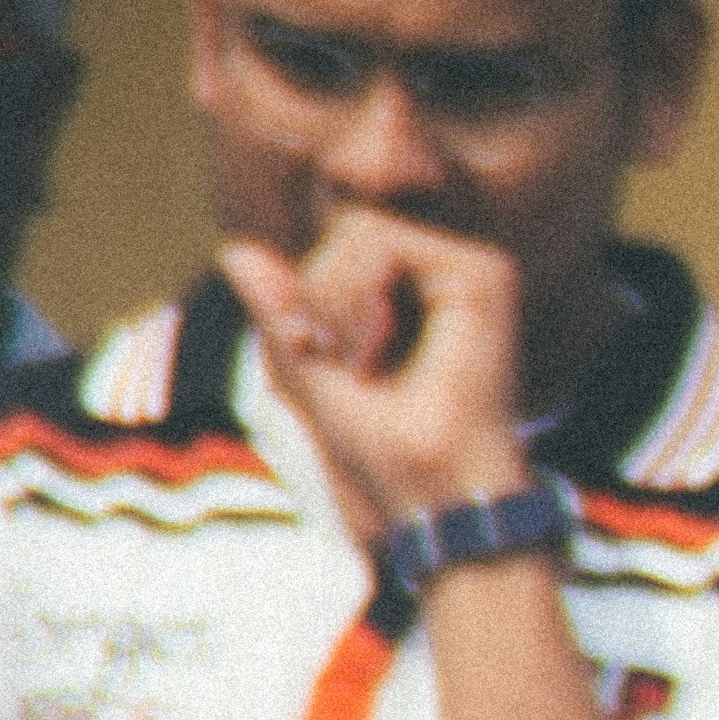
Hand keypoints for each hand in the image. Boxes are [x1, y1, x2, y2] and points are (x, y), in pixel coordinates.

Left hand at [220, 213, 533, 535]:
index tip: (318, 352)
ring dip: (332, 300)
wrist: (433, 492)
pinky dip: (353, 294)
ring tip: (361, 362)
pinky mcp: (484, 274)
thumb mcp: (309, 371)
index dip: (309, 291)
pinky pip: (380, 238)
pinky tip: (376, 350)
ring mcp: (473, 270)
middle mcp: (453, 276)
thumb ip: (280, 310)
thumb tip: (234, 250)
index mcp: (423, 296)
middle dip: (317, 294)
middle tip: (339, 362)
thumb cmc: (384, 451)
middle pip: (347, 227)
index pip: (342, 243)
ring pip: (359, 227)